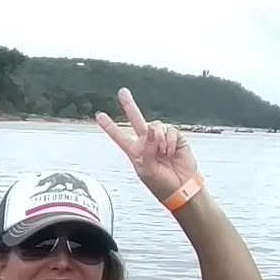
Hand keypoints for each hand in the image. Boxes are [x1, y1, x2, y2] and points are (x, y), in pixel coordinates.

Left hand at [95, 88, 200, 203]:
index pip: (119, 137)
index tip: (99, 116)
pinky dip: (170, 142)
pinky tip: (172, 152)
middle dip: (129, 105)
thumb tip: (152, 130)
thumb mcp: (147, 171)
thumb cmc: (160, 183)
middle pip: (136, 120)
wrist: (181, 187)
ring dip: (159, 140)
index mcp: (134, 151)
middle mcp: (146, 142)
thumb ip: (147, 150)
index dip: (109, 127)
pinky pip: (170, 131)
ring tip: (163, 154)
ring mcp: (160, 138)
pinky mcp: (175, 138)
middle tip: (122, 92)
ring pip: (155, 126)